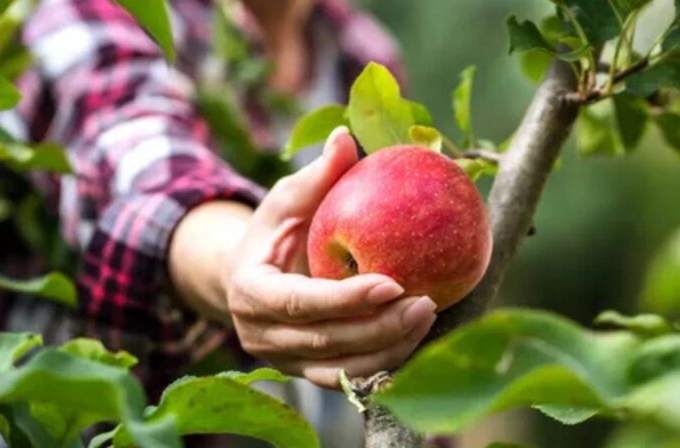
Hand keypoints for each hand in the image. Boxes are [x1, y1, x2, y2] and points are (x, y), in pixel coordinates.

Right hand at [225, 127, 436, 387]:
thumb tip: (346, 136)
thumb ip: (316, 176)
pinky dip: (384, 363)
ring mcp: (284, 361)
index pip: (298, 303)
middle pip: (326, 341)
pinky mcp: (307, 373)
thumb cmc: (274, 231)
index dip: (344, 298)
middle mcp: (261, 336)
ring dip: (389, 348)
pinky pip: (349, 377)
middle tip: (426, 303)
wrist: (251, 278)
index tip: (392, 282)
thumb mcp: (287, 200)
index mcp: (250, 293)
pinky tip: (418, 340)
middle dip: (379, 327)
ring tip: (429, 317)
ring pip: (341, 369)